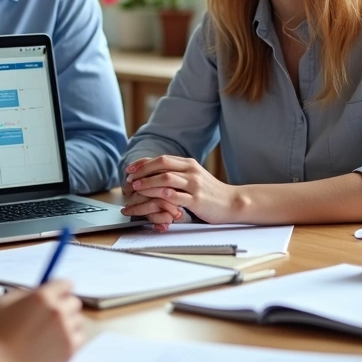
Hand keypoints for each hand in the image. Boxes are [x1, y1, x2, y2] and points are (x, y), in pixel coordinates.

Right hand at [0, 281, 85, 361]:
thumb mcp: (3, 303)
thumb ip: (24, 293)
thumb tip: (37, 292)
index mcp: (42, 297)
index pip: (65, 284)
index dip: (60, 289)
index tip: (59, 294)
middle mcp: (57, 311)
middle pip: (74, 302)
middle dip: (64, 306)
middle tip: (52, 315)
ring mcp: (65, 331)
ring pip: (78, 321)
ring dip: (68, 323)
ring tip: (50, 332)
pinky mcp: (69, 349)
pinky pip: (80, 338)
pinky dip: (71, 339)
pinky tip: (56, 343)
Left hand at [121, 155, 236, 224]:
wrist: (232, 202)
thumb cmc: (211, 192)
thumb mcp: (194, 177)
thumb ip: (178, 173)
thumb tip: (155, 172)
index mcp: (188, 164)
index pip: (161, 158)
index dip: (143, 163)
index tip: (130, 168)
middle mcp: (191, 171)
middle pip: (161, 164)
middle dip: (142, 170)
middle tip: (129, 177)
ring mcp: (194, 184)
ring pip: (165, 178)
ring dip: (147, 182)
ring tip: (135, 187)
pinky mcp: (196, 199)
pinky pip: (175, 195)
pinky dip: (160, 195)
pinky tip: (151, 198)